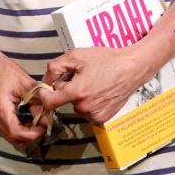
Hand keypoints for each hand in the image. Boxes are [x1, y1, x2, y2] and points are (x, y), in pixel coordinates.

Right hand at [0, 53, 48, 150]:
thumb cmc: (5, 71)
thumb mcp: (25, 84)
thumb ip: (38, 102)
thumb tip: (48, 119)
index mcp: (0, 109)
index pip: (17, 133)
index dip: (33, 134)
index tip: (45, 127)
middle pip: (14, 139)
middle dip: (31, 136)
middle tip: (43, 126)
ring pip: (11, 139)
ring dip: (26, 135)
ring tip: (37, 124)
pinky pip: (8, 133)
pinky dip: (20, 132)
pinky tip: (28, 122)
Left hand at [37, 46, 152, 123]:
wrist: (131, 68)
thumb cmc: (106, 60)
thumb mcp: (76, 56)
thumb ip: (55, 67)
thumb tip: (46, 80)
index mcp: (77, 92)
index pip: (49, 102)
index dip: (44, 94)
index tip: (45, 88)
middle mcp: (85, 107)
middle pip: (64, 101)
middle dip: (66, 89)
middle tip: (79, 77)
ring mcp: (95, 115)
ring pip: (76, 106)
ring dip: (78, 97)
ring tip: (91, 83)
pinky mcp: (103, 119)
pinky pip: (87, 112)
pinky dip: (89, 103)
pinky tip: (98, 92)